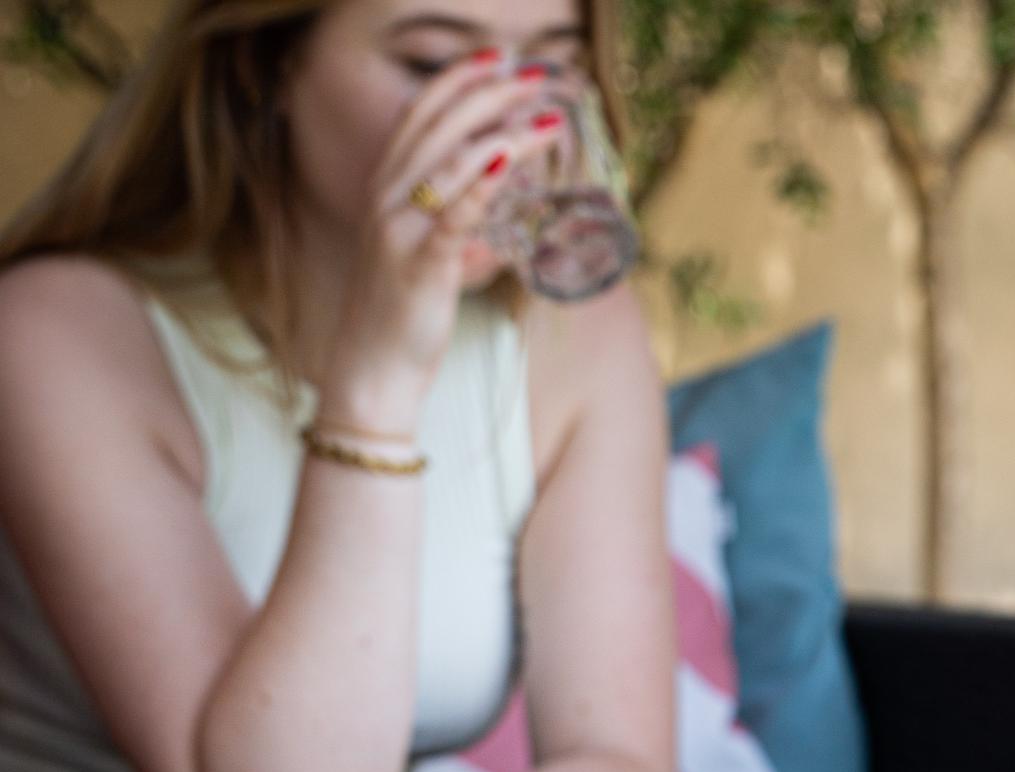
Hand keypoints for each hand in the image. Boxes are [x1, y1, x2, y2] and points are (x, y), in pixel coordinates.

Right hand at [320, 58, 564, 429]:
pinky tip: (509, 162)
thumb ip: (455, 223)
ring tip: (547, 119)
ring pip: (452, 163)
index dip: (460, 80)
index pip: (423, 116)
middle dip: (491, 93)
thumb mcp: (426, 256)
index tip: (500, 60)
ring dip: (503, 133)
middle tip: (537, 74)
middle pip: (441, 126)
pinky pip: (453, 217)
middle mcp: (388, 198)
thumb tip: (496, 203)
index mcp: (387, 188)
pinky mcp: (418, 267)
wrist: (371, 371)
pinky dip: (481, 186)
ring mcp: (400, 230)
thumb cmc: (403, 316)